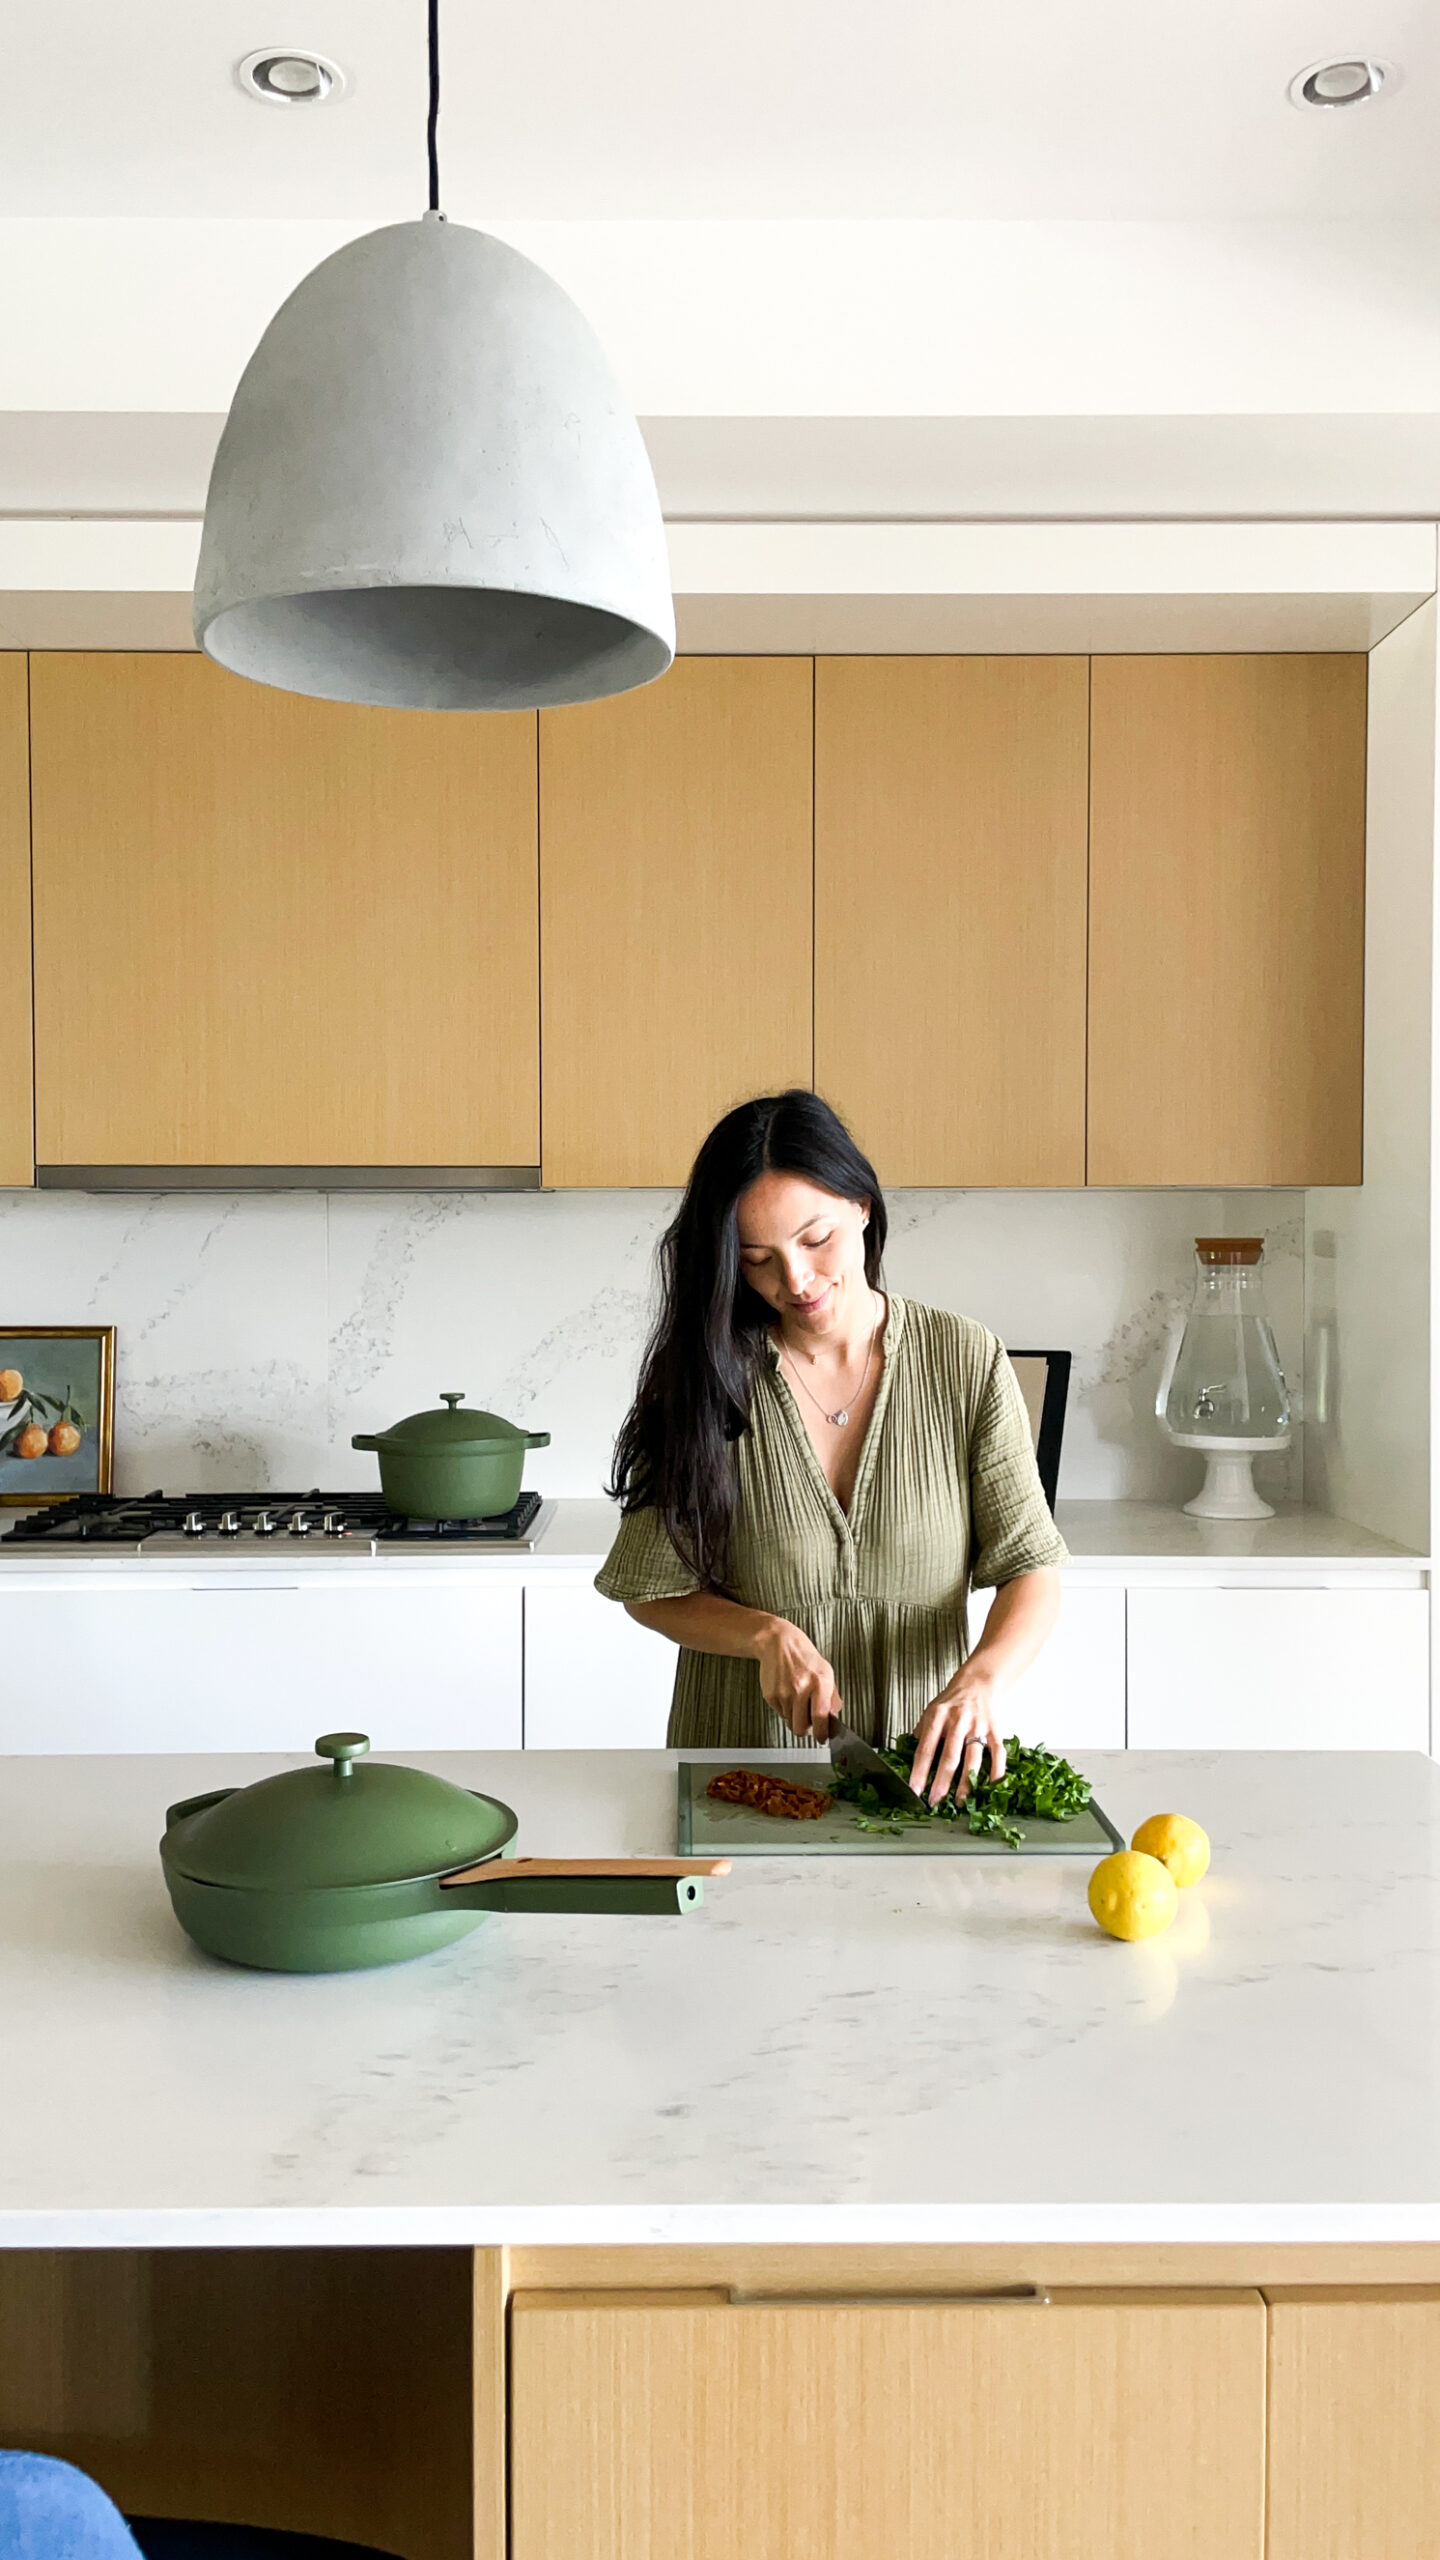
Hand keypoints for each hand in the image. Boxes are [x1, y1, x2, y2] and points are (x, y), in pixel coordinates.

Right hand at [752, 1617, 842, 1740]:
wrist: (778, 1643)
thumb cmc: (804, 1657)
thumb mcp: (826, 1672)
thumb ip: (832, 1697)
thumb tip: (833, 1720)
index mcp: (820, 1682)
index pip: (821, 1717)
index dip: (821, 1733)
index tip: (822, 1738)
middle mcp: (801, 1688)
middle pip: (801, 1728)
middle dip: (806, 1730)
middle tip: (808, 1722)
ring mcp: (784, 1693)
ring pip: (790, 1722)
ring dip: (795, 1717)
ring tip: (797, 1699)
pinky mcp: (771, 1695)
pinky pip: (780, 1713)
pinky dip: (785, 1708)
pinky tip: (787, 1693)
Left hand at [908, 1666, 1008, 1807]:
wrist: (980, 1680)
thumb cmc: (954, 1698)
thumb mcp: (932, 1709)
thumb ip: (922, 1731)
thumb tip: (908, 1753)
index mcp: (938, 1716)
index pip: (925, 1748)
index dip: (919, 1771)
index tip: (914, 1789)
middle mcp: (958, 1721)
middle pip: (949, 1757)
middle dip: (941, 1782)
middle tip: (935, 1801)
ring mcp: (978, 1726)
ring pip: (973, 1758)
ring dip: (967, 1783)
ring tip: (960, 1801)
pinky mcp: (995, 1730)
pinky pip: (997, 1753)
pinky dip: (996, 1771)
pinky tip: (991, 1787)